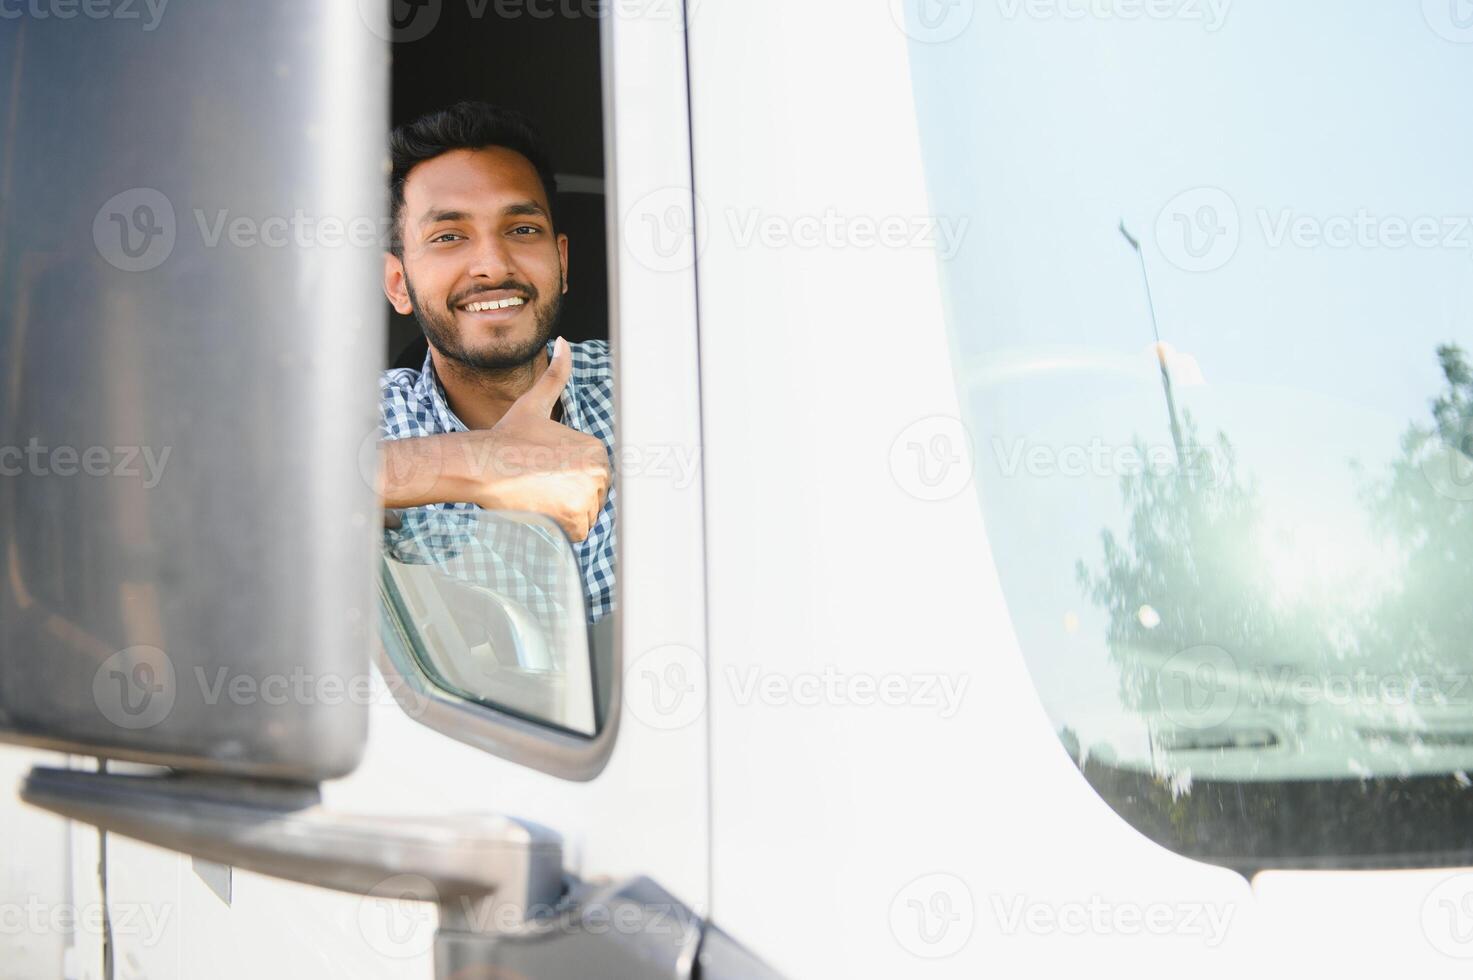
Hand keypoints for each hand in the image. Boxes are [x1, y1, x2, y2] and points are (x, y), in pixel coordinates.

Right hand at [378, 338, 611, 542]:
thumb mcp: (536, 403)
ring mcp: (588, 498)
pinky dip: (560, 529)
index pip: (591, 476)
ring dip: (563, 513)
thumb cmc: (507, 437)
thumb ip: (557, 374)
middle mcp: (599, 472)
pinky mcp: (574, 521)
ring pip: (583, 514)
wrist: (483, 465)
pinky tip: (541, 511)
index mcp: (597, 449)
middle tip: (540, 485)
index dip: (567, 478)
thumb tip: (563, 343)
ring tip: (538, 496)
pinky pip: (577, 533)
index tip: (546, 472)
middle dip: (566, 495)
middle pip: (590, 496)